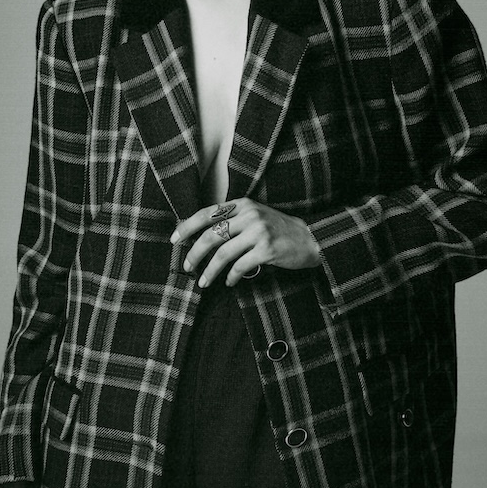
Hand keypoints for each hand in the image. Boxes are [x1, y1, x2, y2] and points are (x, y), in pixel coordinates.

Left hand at [171, 198, 320, 287]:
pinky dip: (232, 277)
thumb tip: (202, 237)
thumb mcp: (255, 216)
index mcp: (243, 204)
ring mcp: (259, 232)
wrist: (311, 239)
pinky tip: (230, 282)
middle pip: (211, 235)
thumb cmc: (279, 230)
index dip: (187, 226)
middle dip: (194, 254)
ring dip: (210, 271)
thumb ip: (233, 220)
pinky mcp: (267, 250)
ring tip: (204, 282)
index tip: (175, 239)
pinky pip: (241, 266)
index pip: (207, 213)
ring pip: (223, 254)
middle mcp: (249, 215)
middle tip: (187, 267)